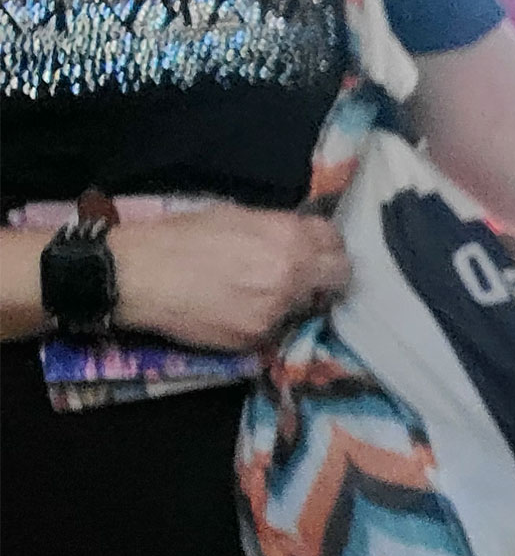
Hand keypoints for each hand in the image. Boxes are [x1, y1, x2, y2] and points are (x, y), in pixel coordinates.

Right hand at [108, 205, 348, 349]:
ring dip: (292, 301)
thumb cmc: (179, 237)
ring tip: (256, 293)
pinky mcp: (258, 338)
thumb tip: (300, 240)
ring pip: (306, 307)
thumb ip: (277, 230)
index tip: (316, 253)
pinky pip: (275, 330)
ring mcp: (278, 310)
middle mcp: (294, 274)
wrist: (136, 274)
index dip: (327, 248)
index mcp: (290, 237)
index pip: (336, 245)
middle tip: (303, 278)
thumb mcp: (235, 217)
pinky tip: (236, 311)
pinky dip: (263, 322)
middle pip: (337, 278)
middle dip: (324, 277)